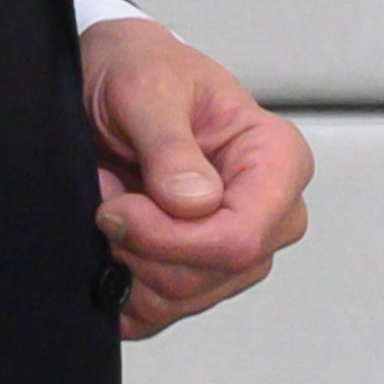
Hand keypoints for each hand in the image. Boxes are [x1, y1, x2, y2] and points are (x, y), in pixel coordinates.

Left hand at [78, 15, 314, 340]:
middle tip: (106, 193)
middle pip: (213, 274)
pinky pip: (158, 312)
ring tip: (110, 200)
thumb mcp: (147, 88)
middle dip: (141, 245)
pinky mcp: (198, 274)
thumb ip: (170, 145)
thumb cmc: (145, 71)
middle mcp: (269, 213)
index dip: (172, 238)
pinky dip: (120, 284)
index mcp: (277, 160)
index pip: (243, 237)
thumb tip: (197, 203)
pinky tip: (112, 237)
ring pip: (182, 298)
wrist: (114, 80)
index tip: (118, 208)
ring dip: (126, 258)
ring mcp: (236, 249)